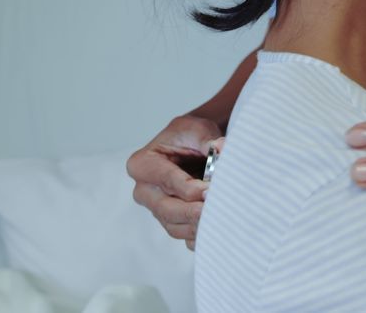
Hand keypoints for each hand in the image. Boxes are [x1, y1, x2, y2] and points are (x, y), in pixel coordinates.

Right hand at [127, 114, 222, 249]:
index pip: (166, 180)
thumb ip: (207, 139)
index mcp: (142, 164)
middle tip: (216, 210)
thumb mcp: (196, 129)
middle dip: (193, 212)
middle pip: (167, 209)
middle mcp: (144, 190)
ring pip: (175, 226)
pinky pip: (184, 237)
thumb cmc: (189, 136)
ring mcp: (156, 209)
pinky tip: (219, 228)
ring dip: (199, 226)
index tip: (210, 190)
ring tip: (223, 218)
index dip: (189, 188)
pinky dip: (201, 236)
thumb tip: (221, 148)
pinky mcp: (170, 222)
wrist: (193, 148)